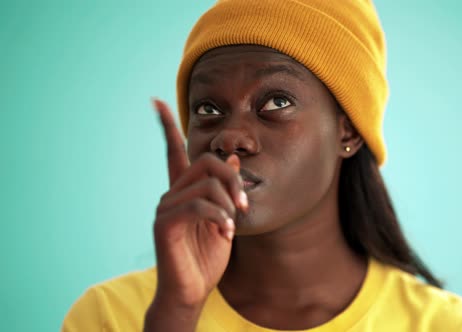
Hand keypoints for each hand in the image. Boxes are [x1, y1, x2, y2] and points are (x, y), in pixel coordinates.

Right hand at [149, 98, 247, 311]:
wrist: (192, 290)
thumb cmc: (207, 256)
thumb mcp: (224, 219)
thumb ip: (225, 191)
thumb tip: (231, 159)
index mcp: (184, 190)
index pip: (173, 151)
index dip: (166, 126)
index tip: (155, 101)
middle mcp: (171, 193)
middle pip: (207, 161)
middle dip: (233, 180)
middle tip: (244, 205)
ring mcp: (165, 207)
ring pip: (207, 184)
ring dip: (228, 205)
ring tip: (232, 226)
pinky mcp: (165, 223)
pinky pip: (198, 205)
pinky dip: (219, 217)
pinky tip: (225, 233)